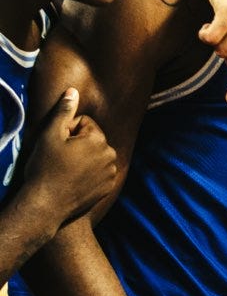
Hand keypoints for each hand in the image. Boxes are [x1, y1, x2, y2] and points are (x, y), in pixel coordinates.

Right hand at [22, 88, 116, 222]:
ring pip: (96, 155)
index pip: (85, 123)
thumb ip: (64, 111)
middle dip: (77, 144)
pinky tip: (74, 180)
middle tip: (59, 158)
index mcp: (99, 140)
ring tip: (66, 170)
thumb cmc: (45, 168)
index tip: (57, 144)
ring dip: (84, 158)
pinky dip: (89, 173)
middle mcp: (111, 155)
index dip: (67, 131)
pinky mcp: (108, 187)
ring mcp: (111, 172)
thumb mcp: (50, 135)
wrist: (46, 204)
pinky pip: (99, 172)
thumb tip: (73, 91)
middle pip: (92, 139)